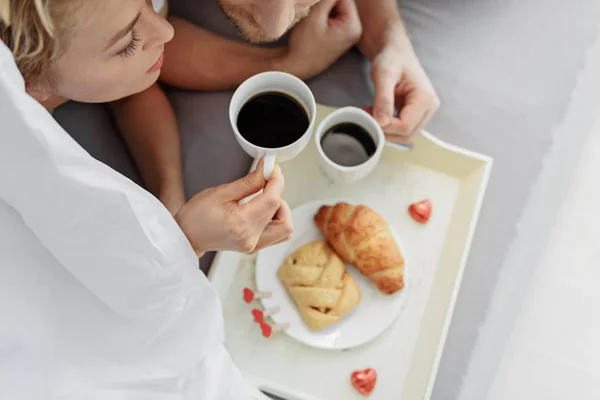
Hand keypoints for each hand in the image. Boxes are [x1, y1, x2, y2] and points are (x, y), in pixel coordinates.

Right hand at [174, 159, 293, 255]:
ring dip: (280, 210)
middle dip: (278, 194)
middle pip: (283, 216)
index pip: (272, 201)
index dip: (277, 181)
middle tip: (266, 183)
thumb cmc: (197, 215)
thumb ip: (249, 181)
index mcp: (241, 224)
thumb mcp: (222, 192)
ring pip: (285, 228)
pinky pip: (278, 234)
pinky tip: (262, 210)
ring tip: (263, 199)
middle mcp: (250, 239)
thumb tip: (267, 169)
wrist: (187, 235)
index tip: (273, 169)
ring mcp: (254, 246)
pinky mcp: (255, 247)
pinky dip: (276, 220)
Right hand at [284, 0, 361, 78]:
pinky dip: (323, 15)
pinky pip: (333, 16)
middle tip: (314, 15)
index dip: (326, 0)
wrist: (297, 66)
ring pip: (336, 8)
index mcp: (353, 26)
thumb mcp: (315, 16)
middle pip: (342, 2)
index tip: (315, 8)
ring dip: (323, 9)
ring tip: (314, 21)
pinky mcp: (339, 35)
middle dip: (326, 3)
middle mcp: (355, 30)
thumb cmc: (305, 45)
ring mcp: (348, 33)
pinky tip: (315, 25)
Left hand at [366, 37, 439, 142]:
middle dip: (385, 130)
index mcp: (426, 98)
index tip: (368, 117)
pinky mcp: (415, 115)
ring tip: (369, 113)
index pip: (406, 126)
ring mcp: (424, 113)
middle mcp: (429, 108)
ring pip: (404, 135)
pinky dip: (386, 126)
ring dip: (385, 130)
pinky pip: (401, 129)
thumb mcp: (384, 74)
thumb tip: (382, 123)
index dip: (386, 127)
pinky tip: (375, 114)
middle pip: (407, 134)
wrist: (395, 52)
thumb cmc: (392, 58)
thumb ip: (383, 98)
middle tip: (366, 117)